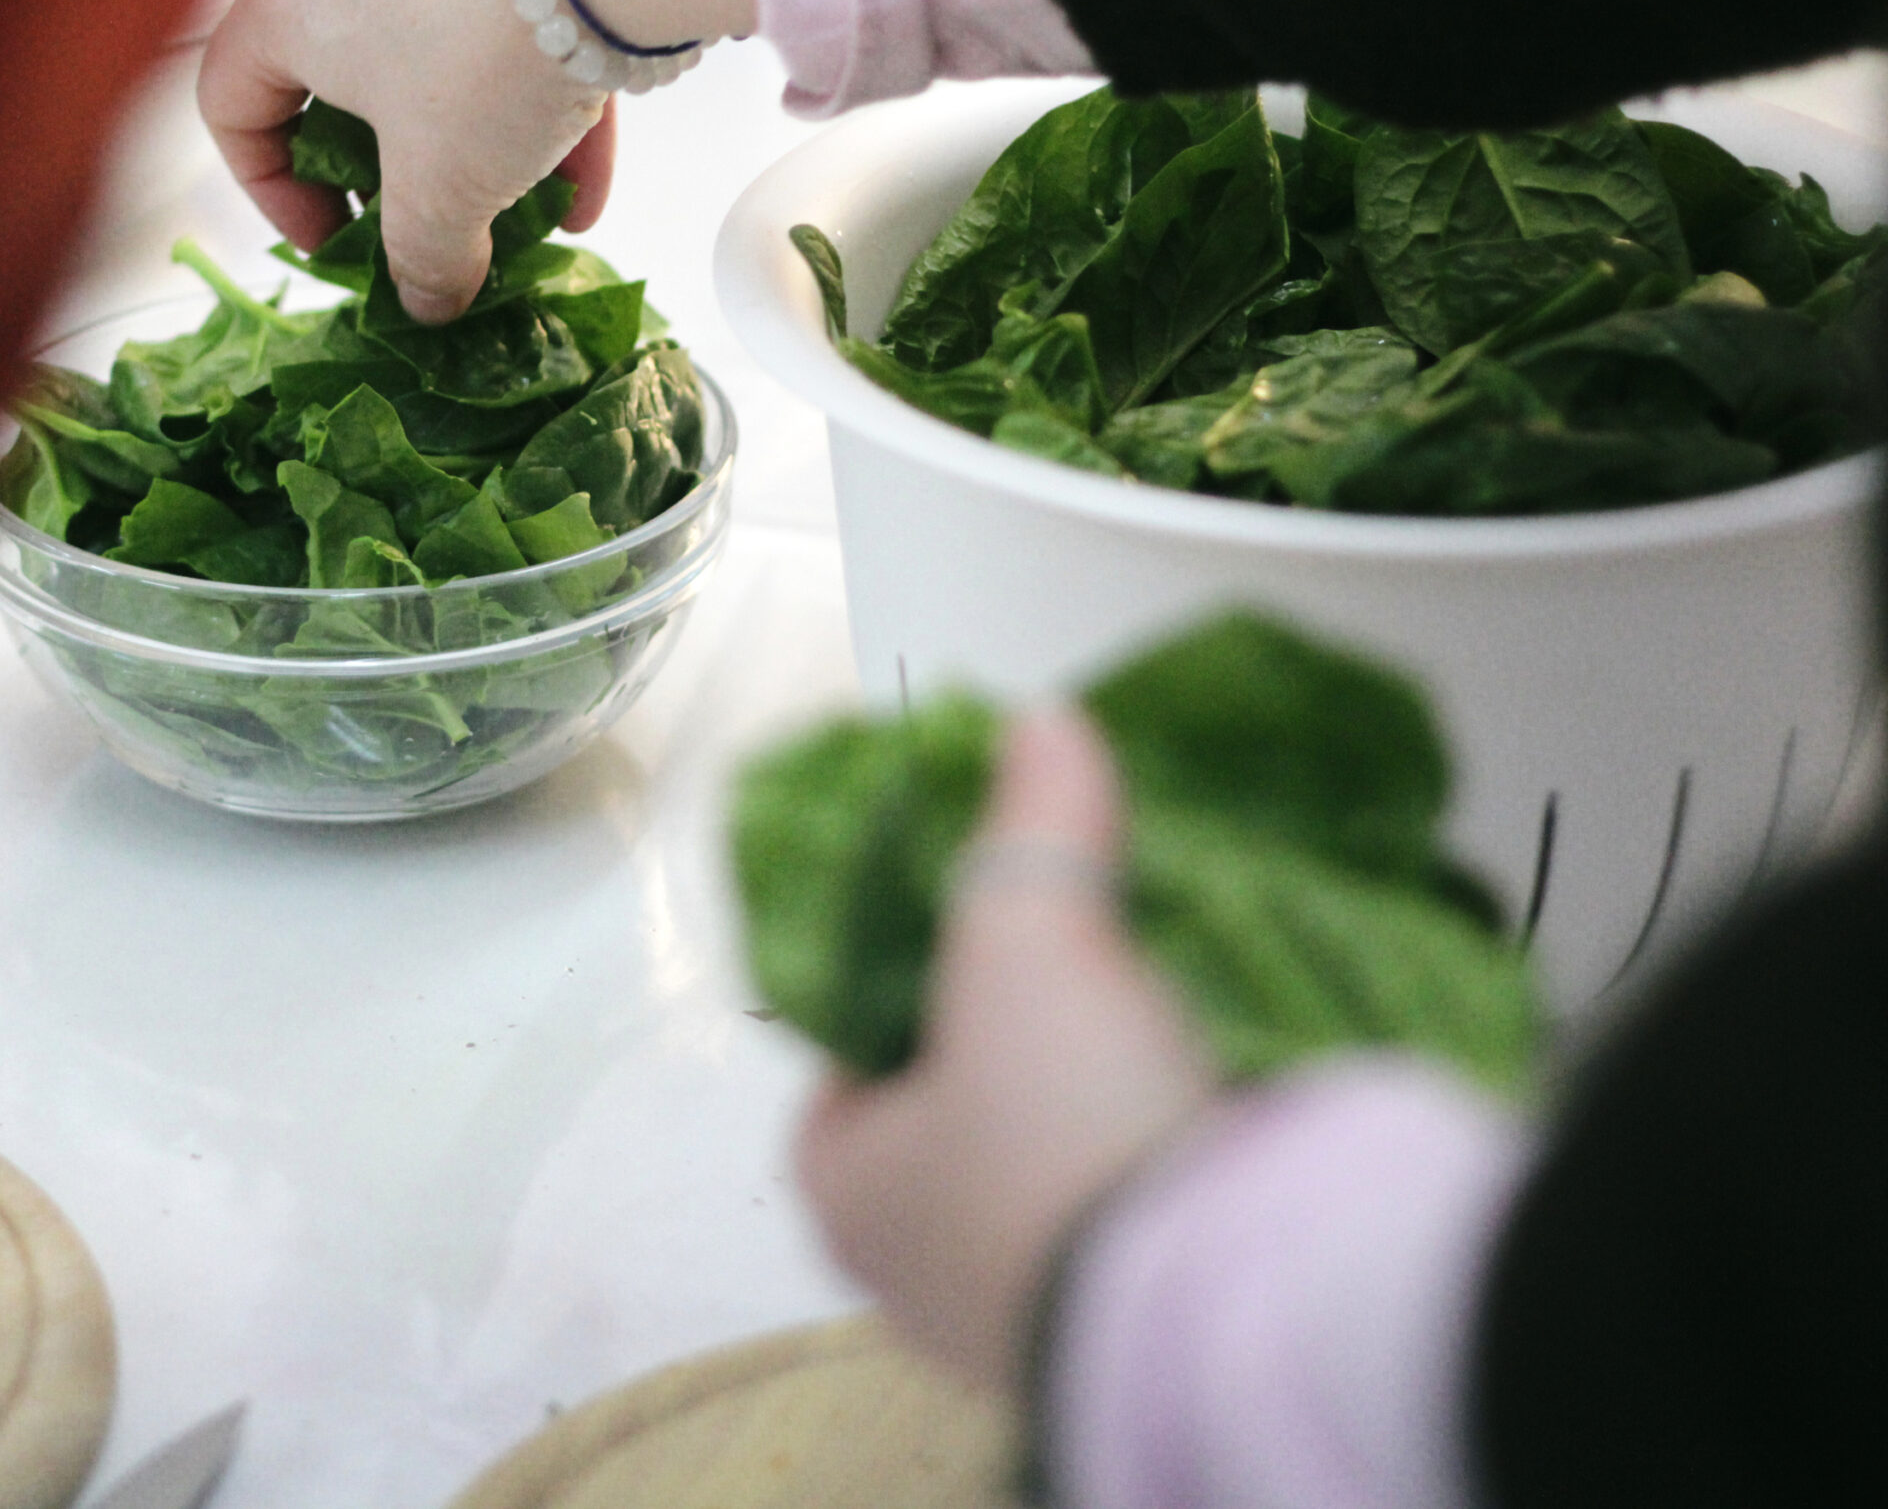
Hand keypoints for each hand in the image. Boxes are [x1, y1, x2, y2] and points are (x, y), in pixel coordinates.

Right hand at [197, 0, 752, 321]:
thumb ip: (423, 259)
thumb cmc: (482, 60)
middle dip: (390, 170)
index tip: (338, 242)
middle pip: (337, 78)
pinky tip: (583, 179)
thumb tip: (429, 304)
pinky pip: (499, 16)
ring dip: (473, 143)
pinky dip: (529, 94)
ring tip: (522, 214)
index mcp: (283, 4)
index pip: (232, 106)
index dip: (274, 194)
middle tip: (431, 225)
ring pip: (431, 50)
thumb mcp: (443, 191)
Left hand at [795, 713, 1217, 1390]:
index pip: (850, 1060)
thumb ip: (1031, 825)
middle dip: (1015, 1044)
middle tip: (1083, 965)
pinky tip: (1209, 1100)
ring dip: (1096, 1110)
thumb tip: (1042, 723)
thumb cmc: (1065, 1128)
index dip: (907, 982)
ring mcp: (1023, 1319)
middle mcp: (915, 1273)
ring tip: (1157, 1020)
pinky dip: (1160, 1165)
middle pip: (955, 1112)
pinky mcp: (1133, 1340)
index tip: (979, 925)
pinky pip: (1133, 1224)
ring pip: (1048, 1175)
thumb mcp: (1028, 938)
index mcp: (845, 1190)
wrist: (1219, 1309)